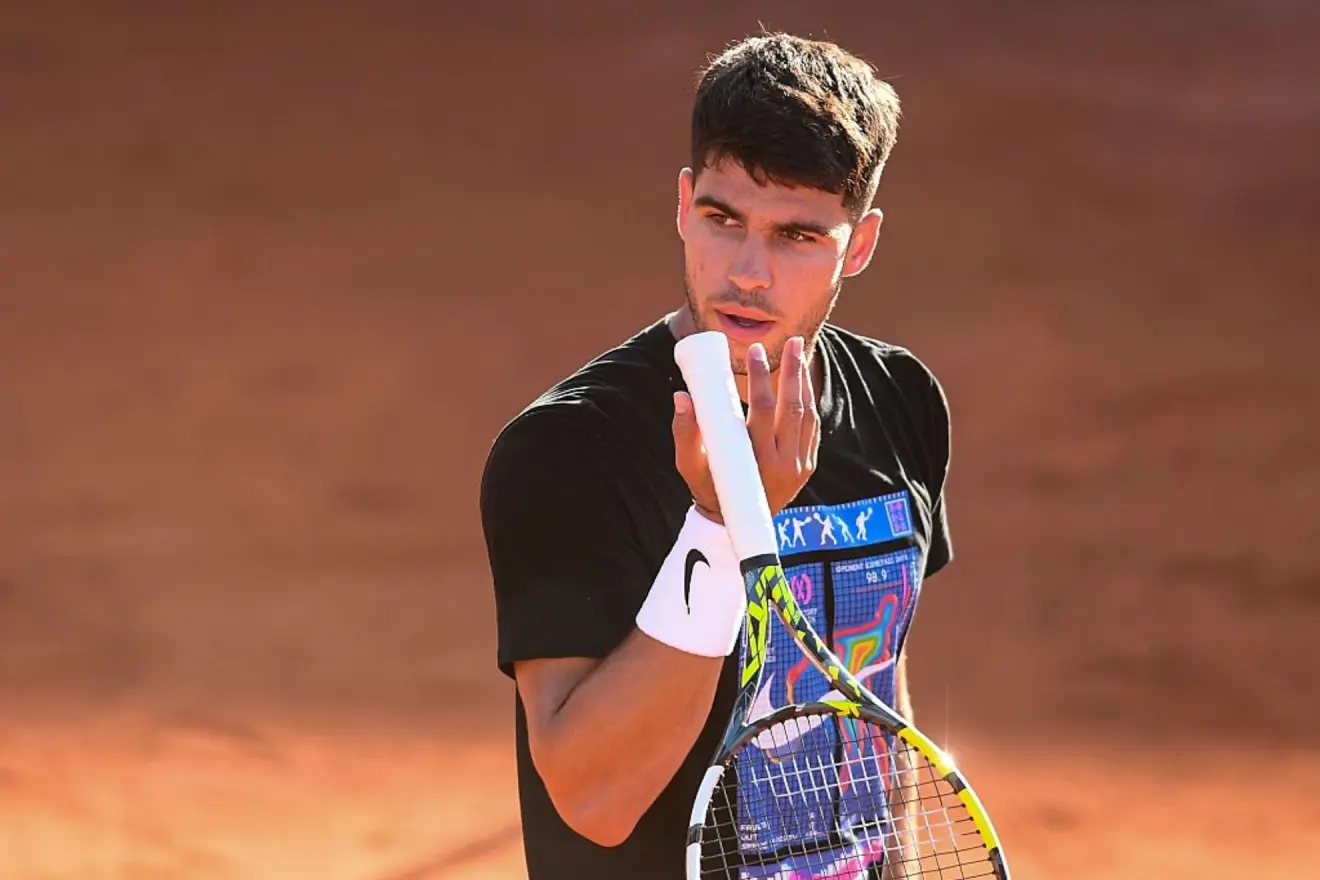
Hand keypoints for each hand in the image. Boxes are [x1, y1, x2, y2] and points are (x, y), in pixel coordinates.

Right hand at [672, 336, 819, 522]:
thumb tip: (681, 396)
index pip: (764, 410)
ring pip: (806, 414)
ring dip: (803, 381)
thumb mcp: (690, 464)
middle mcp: (785, 464)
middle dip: (791, 370)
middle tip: (789, 340)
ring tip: (796, 351)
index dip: (760, 378)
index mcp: (757, 461)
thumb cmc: (708, 487)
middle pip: (792, 407)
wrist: (734, 521)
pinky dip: (807, 400)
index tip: (753, 352)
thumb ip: (684, 432)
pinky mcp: (807, 465)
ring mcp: (800, 465)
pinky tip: (801, 380)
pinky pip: (812, 427)